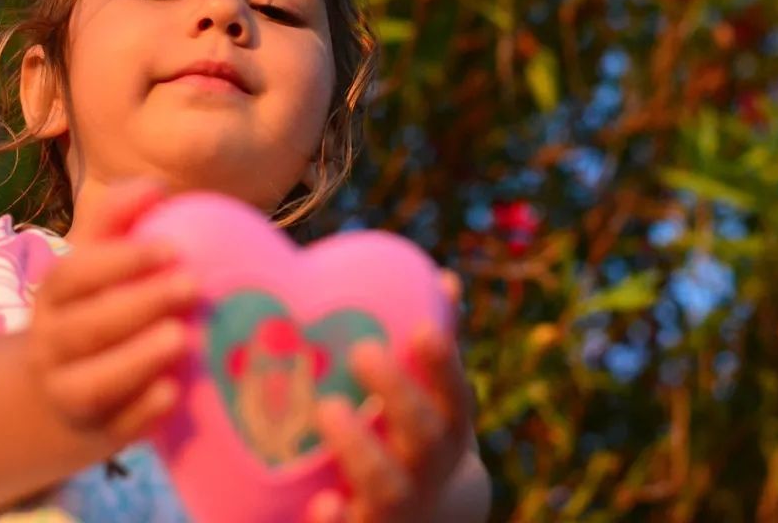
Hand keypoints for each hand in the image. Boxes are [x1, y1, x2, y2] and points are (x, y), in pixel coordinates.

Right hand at [25, 179, 195, 445]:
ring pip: (91, 383)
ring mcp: (68, 393)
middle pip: (85, 328)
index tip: (172, 246)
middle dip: (138, 305)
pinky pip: (113, 429)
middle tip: (191, 286)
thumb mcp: (93, 265)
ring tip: (182, 338)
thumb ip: (119, 220)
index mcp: (54, 298)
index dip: (120, 260)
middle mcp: (53, 346)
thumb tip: (156, 186)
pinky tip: (173, 394)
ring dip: (136, 360)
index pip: (74, 275)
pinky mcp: (95, 433)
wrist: (50, 393)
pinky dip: (140, 413)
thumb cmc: (93, 312)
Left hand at [306, 273, 471, 522]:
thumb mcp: (436, 396)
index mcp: (448, 427)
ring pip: (387, 487)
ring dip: (360, 449)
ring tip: (329, 410)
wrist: (430, 521)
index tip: (423, 330)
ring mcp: (400, 508)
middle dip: (397, 394)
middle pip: (424, 436)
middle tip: (362, 350)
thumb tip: (444, 279)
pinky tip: (321, 503)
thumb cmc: (421, 436)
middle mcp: (429, 469)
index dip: (443, 364)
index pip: (455, 393)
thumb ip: (437, 344)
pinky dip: (338, 522)